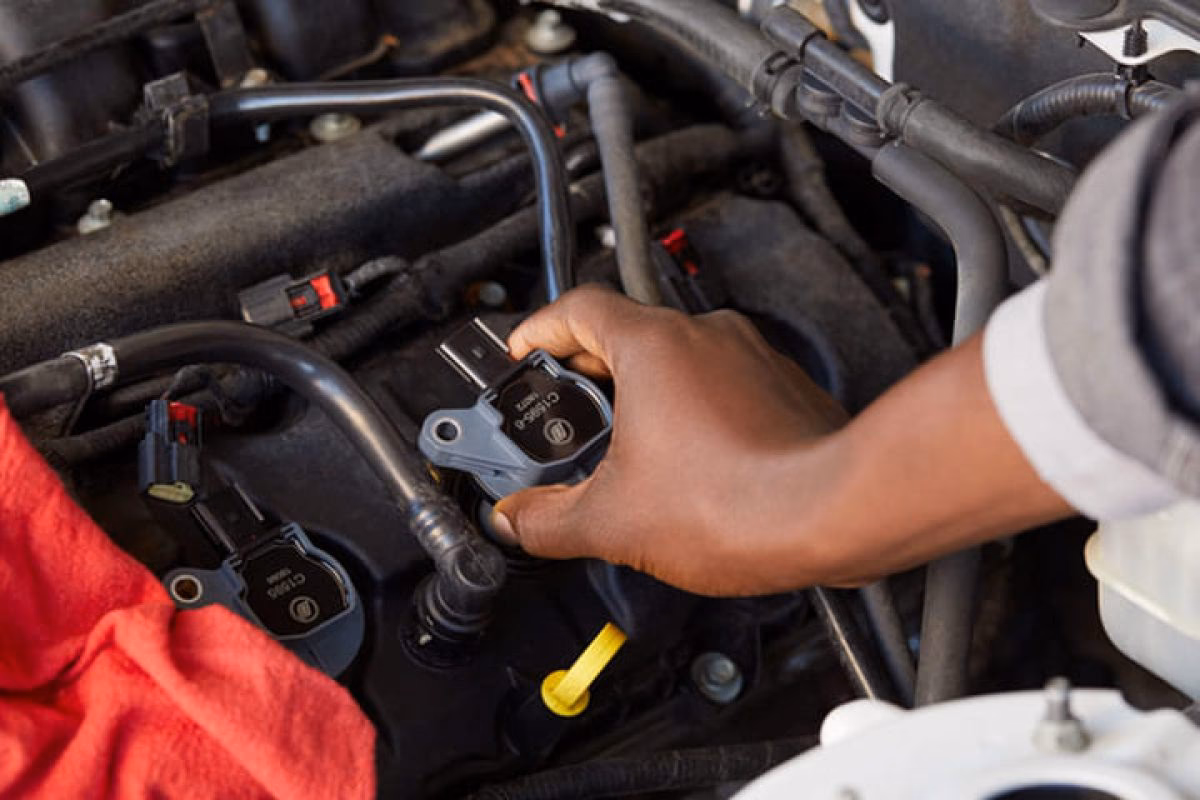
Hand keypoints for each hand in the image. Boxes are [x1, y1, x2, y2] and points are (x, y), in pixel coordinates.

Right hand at [491, 285, 848, 595]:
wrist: (836, 514)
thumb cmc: (738, 504)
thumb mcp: (612, 522)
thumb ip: (547, 519)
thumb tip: (517, 520)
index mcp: (654, 346)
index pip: (577, 308)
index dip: (540, 329)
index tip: (525, 351)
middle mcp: (708, 336)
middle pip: (629, 333)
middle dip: (590, 371)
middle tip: (566, 410)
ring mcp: (753, 358)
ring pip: (682, 360)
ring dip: (647, 393)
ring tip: (629, 445)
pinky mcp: (786, 389)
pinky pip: (725, 385)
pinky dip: (696, 410)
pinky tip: (690, 461)